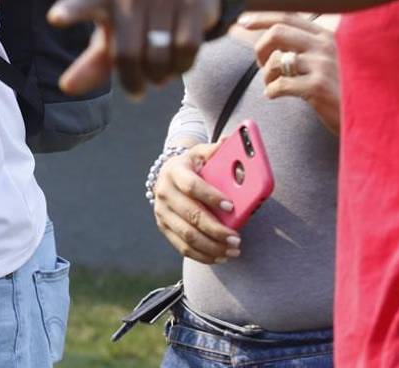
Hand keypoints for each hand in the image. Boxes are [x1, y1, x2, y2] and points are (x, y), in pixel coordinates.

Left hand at [47, 0, 220, 97]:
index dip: (69, 11)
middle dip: (133, 81)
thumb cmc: (138, 17)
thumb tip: (66, 87)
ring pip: (158, 56)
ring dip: (159, 77)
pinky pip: (185, 51)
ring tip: (158, 74)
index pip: (83, 4)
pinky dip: (181, 67)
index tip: (54, 18)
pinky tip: (177, 64)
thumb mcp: (113, 33)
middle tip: (137, 90)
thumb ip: (91, 62)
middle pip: (126, 54)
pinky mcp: (191, 3)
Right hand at [153, 143, 241, 264]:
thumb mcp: (202, 153)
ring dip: (212, 246)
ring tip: (233, 251)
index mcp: (175, 171)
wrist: (169, 175)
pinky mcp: (163, 226)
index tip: (232, 206)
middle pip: (191, 215)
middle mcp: (164, 192)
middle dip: (216, 230)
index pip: (192, 186)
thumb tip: (235, 141)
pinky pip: (182, 246)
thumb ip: (218, 150)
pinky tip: (220, 257)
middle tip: (237, 239)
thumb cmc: (194, 165)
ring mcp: (161, 211)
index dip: (211, 196)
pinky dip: (202, 255)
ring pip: (187, 235)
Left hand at [240, 12, 340, 134]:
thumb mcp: (330, 59)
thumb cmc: (343, 88)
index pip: (289, 16)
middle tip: (261, 65)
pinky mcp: (318, 86)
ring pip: (275, 60)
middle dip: (260, 48)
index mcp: (327, 35)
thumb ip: (306, 46)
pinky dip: (270, 91)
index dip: (262, 17)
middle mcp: (326, 45)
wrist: (369, 116)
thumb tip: (270, 35)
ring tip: (272, 85)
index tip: (243, 20)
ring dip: (266, 75)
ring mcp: (323, 65)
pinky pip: (279, 84)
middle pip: (276, 33)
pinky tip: (275, 95)